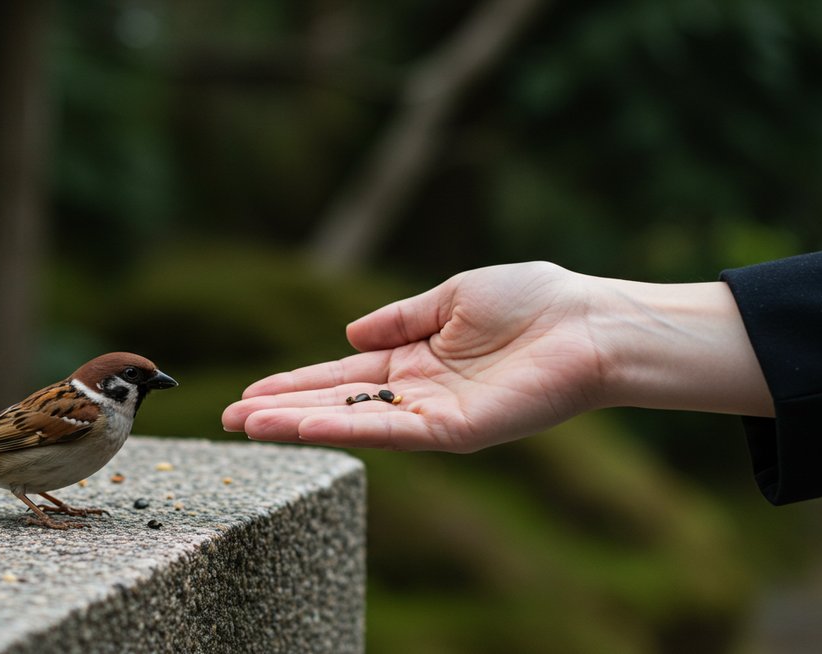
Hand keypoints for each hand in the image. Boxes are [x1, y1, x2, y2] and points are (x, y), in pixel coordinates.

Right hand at [223, 262, 608, 451]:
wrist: (591, 323)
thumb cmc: (535, 301)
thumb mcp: (453, 295)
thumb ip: (401, 316)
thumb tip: (349, 328)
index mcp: (415, 357)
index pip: (342, 374)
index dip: (296, 382)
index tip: (251, 392)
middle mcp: (417, 392)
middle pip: (336, 403)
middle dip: (281, 410)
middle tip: (229, 420)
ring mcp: (434, 415)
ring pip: (354, 422)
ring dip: (298, 424)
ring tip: (248, 426)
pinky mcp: (456, 431)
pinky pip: (390, 432)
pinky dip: (344, 428)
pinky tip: (302, 426)